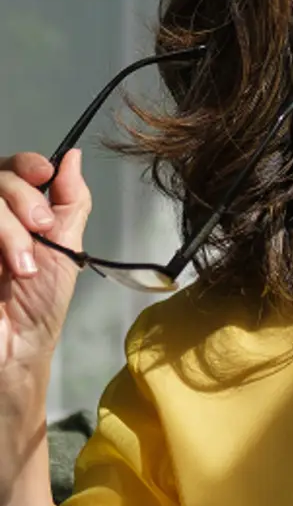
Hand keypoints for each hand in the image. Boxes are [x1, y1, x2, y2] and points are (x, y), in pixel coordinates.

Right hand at [0, 151, 90, 390]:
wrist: (16, 349)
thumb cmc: (39, 302)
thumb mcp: (65, 245)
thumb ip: (69, 199)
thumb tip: (72, 156)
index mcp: (11, 210)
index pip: (8, 166)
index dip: (24, 162)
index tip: (44, 174)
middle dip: (21, 198)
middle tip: (42, 228)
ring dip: (7, 230)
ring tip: (22, 267)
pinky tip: (3, 272)